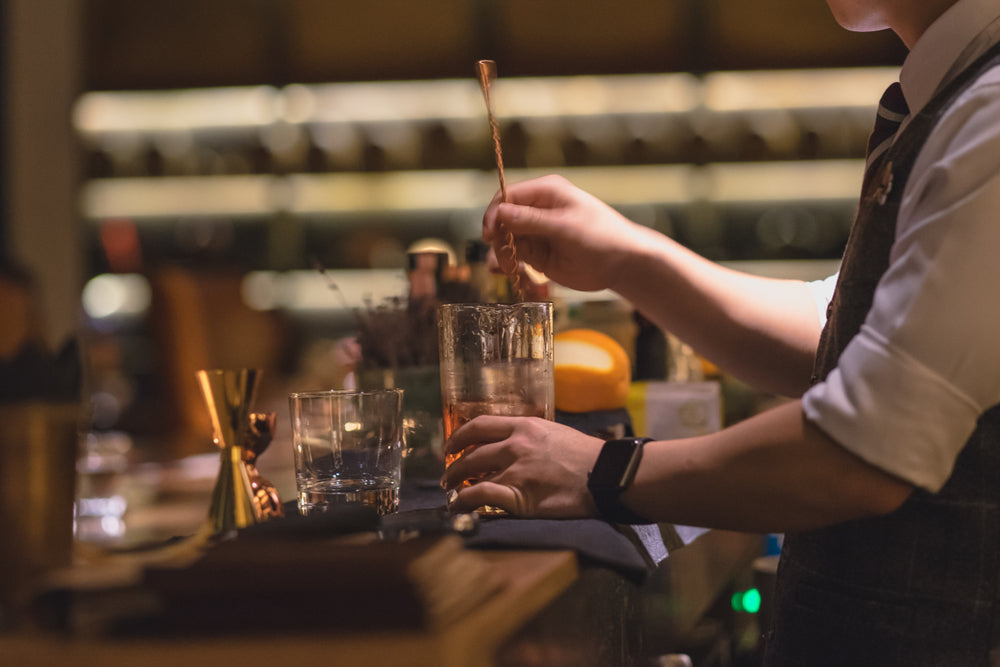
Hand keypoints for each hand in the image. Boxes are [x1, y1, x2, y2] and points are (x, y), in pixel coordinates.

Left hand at [440, 415, 605, 517]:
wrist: (605, 476)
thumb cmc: (585, 456)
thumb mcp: (553, 433)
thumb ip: (529, 437)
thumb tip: (511, 444)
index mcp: (524, 427)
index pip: (479, 426)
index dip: (458, 437)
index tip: (450, 447)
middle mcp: (515, 445)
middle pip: (470, 453)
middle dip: (453, 466)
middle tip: (447, 475)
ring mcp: (516, 471)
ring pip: (471, 475)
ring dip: (456, 486)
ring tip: (452, 493)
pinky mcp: (519, 496)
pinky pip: (480, 496)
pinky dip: (464, 501)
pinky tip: (459, 506)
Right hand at [482, 174, 651, 292]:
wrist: (622, 263)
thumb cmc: (601, 237)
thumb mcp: (565, 227)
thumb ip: (531, 220)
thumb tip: (499, 212)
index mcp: (545, 192)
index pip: (507, 196)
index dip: (494, 214)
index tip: (490, 234)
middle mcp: (537, 209)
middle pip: (502, 219)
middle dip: (497, 237)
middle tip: (502, 257)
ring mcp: (537, 232)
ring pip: (505, 239)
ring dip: (501, 253)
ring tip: (507, 269)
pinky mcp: (538, 253)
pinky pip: (515, 256)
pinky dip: (508, 264)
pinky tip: (509, 273)